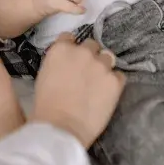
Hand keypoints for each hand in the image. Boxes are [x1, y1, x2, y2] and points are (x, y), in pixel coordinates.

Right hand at [30, 34, 125, 148]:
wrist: (60, 127)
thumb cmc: (46, 106)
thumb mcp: (44, 75)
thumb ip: (58, 62)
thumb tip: (67, 64)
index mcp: (62, 49)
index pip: (69, 37)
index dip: (71, 48)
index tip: (72, 59)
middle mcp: (83, 52)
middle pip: (92, 45)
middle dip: (89, 56)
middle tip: (86, 73)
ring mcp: (101, 65)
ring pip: (108, 57)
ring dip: (104, 67)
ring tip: (99, 83)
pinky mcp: (115, 81)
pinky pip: (119, 76)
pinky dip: (114, 83)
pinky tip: (106, 94)